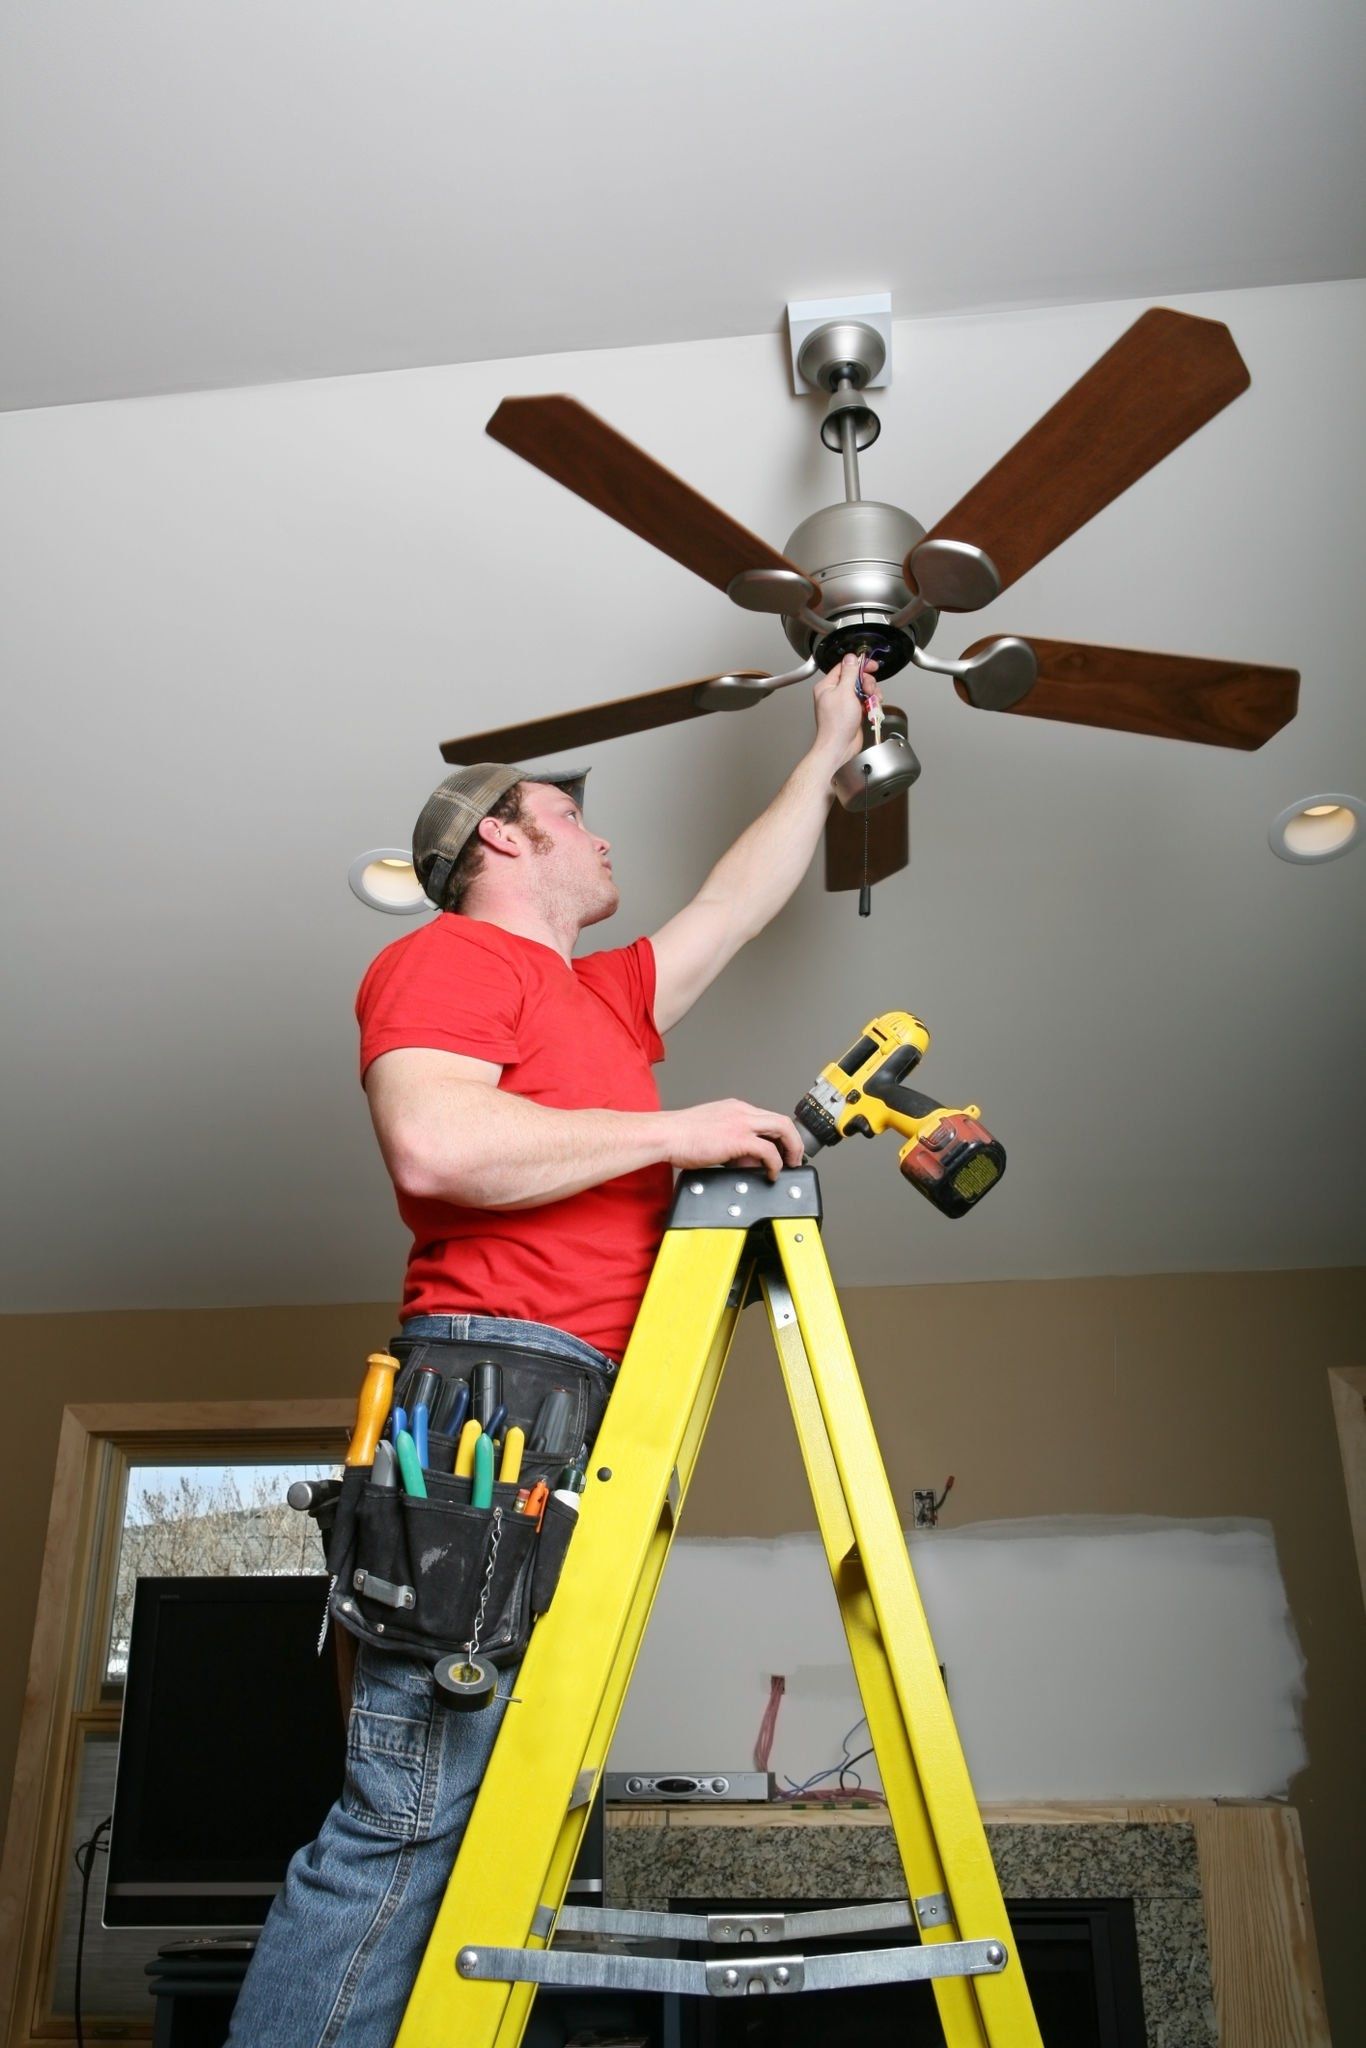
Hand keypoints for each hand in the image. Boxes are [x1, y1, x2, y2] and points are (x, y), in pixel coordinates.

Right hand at [663, 1100, 806, 1180]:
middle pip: (781, 1121)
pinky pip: (769, 1150)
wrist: (665, 1135)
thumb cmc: (678, 1136)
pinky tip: (771, 1173)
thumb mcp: (710, 1132)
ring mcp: (741, 1123)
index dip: (779, 1135)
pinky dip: (775, 1163)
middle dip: (793, 1141)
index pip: (767, 1118)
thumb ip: (729, 1142)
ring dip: (791, 1149)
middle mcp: (741, 1111)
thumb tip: (740, 1159)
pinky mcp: (739, 1138)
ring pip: (782, 1129)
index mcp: (734, 1108)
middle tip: (794, 1158)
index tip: (782, 1149)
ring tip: (789, 1166)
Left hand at [812, 653, 881, 765]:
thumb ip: (849, 673)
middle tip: (869, 690)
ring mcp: (844, 703)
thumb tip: (851, 658)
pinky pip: (865, 702)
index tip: (871, 666)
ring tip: (872, 702)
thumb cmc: (836, 724)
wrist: (839, 746)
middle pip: (856, 678)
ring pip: (863, 690)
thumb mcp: (844, 693)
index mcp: (827, 686)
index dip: (859, 666)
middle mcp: (835, 693)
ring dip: (871, 694)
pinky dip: (871, 704)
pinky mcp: (852, 712)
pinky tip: (872, 708)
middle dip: (867, 683)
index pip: (844, 667)